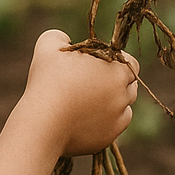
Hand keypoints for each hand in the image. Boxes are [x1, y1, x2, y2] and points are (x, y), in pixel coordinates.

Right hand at [23, 29, 138, 156]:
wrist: (42, 122)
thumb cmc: (47, 82)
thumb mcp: (48, 46)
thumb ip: (60, 37)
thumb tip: (65, 40)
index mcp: (117, 70)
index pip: (131, 64)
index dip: (118, 63)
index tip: (100, 66)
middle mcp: (124, 95)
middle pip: (129, 86)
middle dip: (115, 83)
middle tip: (93, 84)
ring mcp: (118, 118)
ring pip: (124, 108)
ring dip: (112, 103)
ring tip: (90, 101)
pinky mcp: (109, 137)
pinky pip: (114, 127)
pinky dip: (105, 122)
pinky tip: (89, 118)